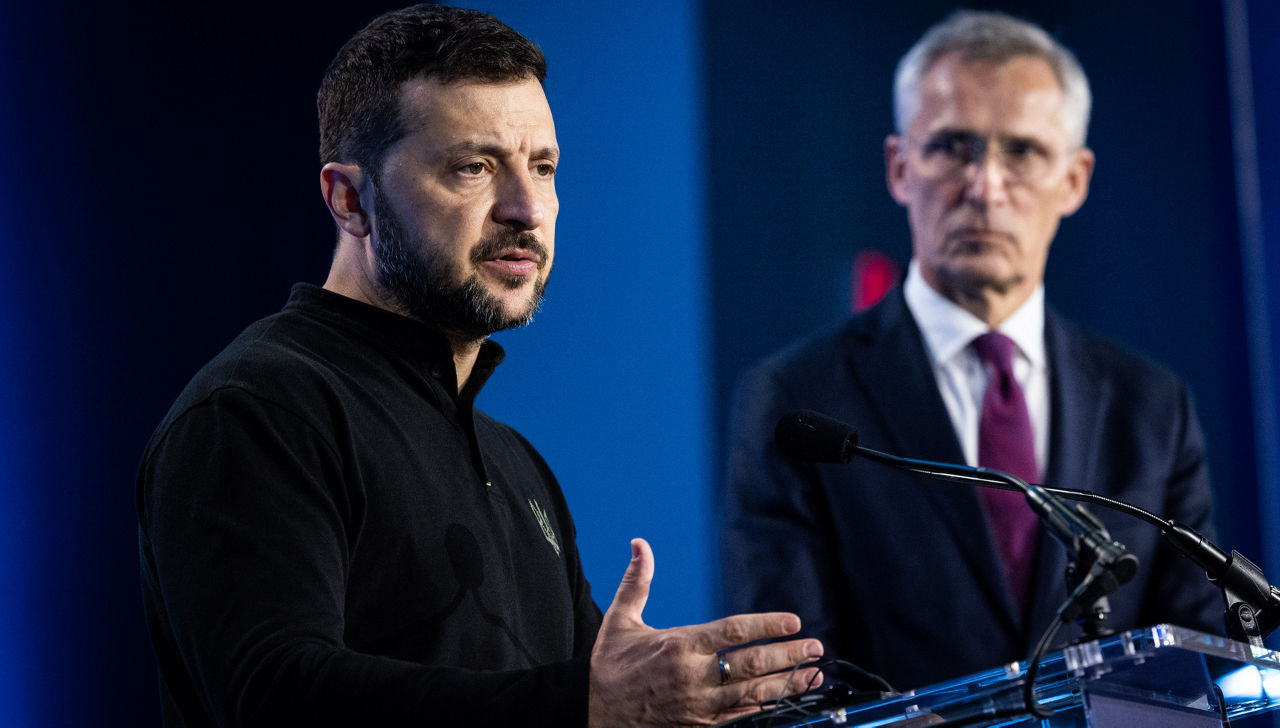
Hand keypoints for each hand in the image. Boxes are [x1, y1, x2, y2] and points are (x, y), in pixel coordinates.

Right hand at [588, 538, 823, 726]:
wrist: (593, 712)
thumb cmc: (608, 666)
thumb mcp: (619, 620)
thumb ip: (637, 582)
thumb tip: (640, 545)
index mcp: (678, 645)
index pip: (732, 633)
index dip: (765, 627)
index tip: (792, 621)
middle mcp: (692, 676)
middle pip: (750, 665)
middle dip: (788, 656)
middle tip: (815, 648)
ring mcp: (699, 705)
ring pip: (751, 695)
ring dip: (786, 685)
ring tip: (812, 675)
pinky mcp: (699, 725)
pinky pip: (739, 717)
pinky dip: (765, 708)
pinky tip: (785, 700)